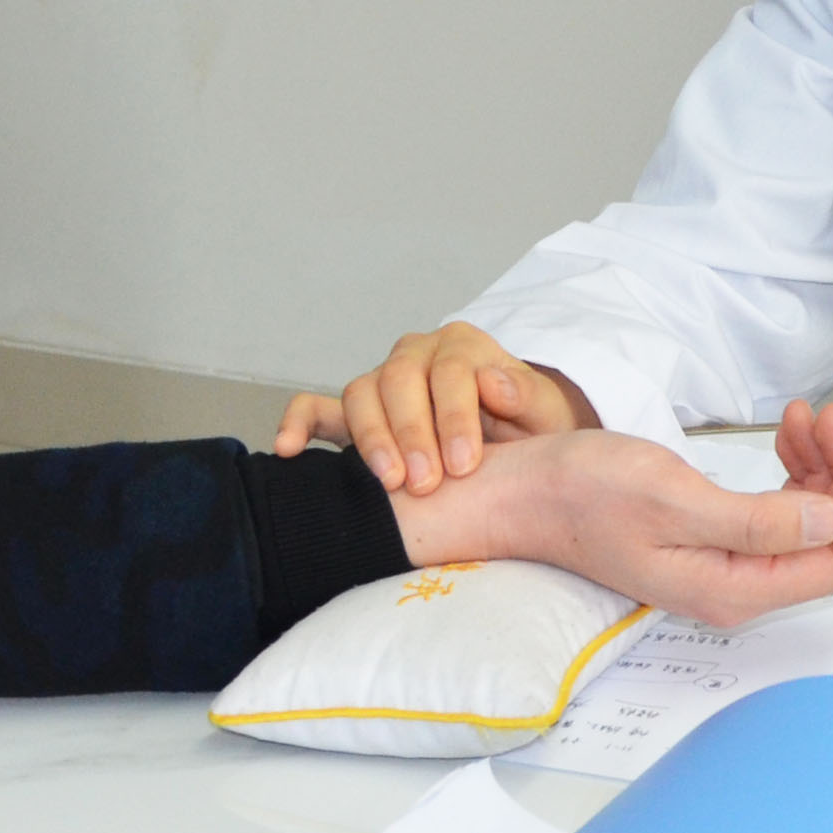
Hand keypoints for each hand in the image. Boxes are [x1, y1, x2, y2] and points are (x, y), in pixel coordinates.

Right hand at [275, 322, 596, 490]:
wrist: (512, 448)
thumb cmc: (528, 434)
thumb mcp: (545, 417)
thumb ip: (527, 396)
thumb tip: (492, 382)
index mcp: (464, 348)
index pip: (451, 372)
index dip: (455, 417)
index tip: (464, 466)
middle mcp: (417, 355)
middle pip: (400, 381)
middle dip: (411, 433)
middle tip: (426, 483)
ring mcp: (381, 382)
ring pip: (360, 393)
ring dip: (370, 437)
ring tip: (388, 481)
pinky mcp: (354, 412)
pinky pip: (316, 408)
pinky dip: (298, 423)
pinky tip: (287, 450)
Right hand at [389, 401, 832, 629]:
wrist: (523, 493)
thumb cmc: (583, 494)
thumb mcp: (674, 497)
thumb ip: (759, 520)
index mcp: (734, 587)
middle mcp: (737, 585)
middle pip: (829, 540)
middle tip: (828, 418)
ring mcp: (725, 563)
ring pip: (807, 520)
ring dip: (819, 468)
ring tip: (805, 416)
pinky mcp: (711, 538)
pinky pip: (775, 510)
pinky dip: (791, 471)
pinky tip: (784, 436)